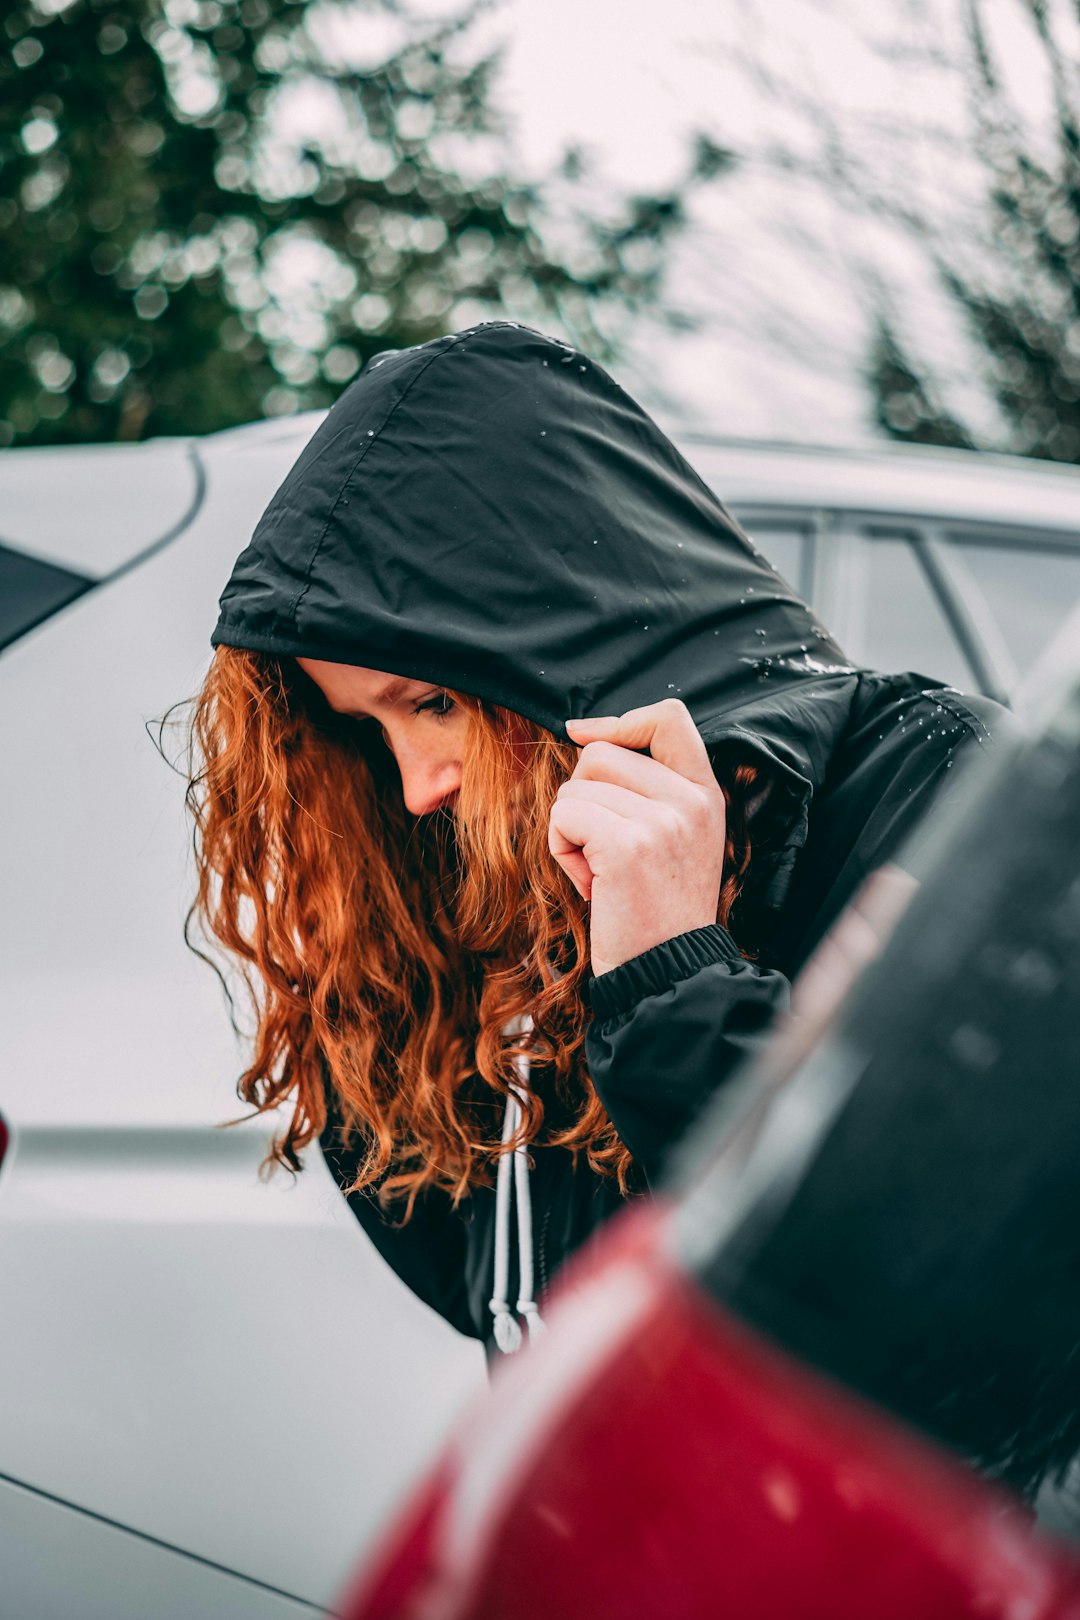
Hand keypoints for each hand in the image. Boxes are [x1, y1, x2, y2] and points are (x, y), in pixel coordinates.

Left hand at [550, 699, 727, 977]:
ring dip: (570, 830)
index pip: (669, 718)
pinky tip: (590, 884)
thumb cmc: (655, 908)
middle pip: (600, 754)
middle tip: (602, 848)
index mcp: (705, 794)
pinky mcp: (627, 845)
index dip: (618, 721)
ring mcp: (662, 821)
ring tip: (600, 872)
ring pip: (575, 787)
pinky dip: (561, 849)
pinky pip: (565, 816)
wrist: (667, 970)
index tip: (581, 735)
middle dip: (582, 797)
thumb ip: (647, 787)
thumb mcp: (673, 837)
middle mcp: (690, 801)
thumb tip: (583, 733)